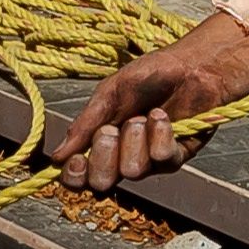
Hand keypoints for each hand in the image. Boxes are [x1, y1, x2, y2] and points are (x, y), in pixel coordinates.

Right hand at [52, 13, 248, 187]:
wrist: (191, 65)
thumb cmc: (150, 75)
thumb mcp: (109, 93)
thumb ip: (84, 125)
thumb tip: (57, 156)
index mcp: (100, 144)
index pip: (80, 177)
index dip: (75, 176)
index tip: (78, 158)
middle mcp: (122, 157)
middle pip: (102, 183)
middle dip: (105, 156)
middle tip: (112, 130)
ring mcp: (149, 161)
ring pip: (132, 172)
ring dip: (134, 139)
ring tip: (144, 115)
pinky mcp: (175, 157)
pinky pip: (161, 158)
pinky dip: (159, 133)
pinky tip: (162, 116)